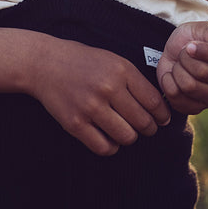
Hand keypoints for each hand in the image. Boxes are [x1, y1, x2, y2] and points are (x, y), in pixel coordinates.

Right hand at [27, 38, 170, 156]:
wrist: (45, 63)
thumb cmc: (83, 62)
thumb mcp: (113, 60)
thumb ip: (135, 80)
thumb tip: (159, 107)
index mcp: (121, 70)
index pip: (155, 102)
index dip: (162, 115)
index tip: (162, 120)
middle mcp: (108, 88)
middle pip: (143, 122)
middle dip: (149, 128)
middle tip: (145, 128)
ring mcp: (90, 107)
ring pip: (126, 137)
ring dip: (129, 137)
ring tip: (125, 131)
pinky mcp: (75, 124)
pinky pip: (104, 147)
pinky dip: (111, 147)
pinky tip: (108, 137)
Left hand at [156, 21, 207, 114]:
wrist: (181, 53)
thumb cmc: (194, 39)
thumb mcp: (200, 28)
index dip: (204, 51)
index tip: (191, 45)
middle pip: (203, 72)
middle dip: (186, 58)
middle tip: (184, 53)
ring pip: (189, 86)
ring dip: (177, 70)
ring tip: (180, 64)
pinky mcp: (196, 108)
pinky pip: (175, 96)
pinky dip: (168, 82)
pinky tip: (173, 76)